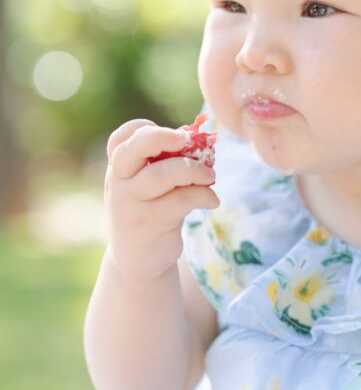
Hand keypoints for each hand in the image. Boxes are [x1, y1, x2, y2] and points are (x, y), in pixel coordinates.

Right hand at [105, 118, 219, 281]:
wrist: (138, 260)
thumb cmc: (149, 212)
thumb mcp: (146, 187)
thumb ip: (162, 164)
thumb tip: (198, 137)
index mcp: (118, 169)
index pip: (120, 138)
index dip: (142, 128)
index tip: (170, 135)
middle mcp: (119, 182)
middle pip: (135, 148)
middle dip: (163, 137)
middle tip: (188, 139)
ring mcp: (132, 203)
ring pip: (163, 174)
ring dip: (195, 170)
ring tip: (211, 176)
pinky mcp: (150, 222)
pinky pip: (182, 199)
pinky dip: (204, 195)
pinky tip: (212, 201)